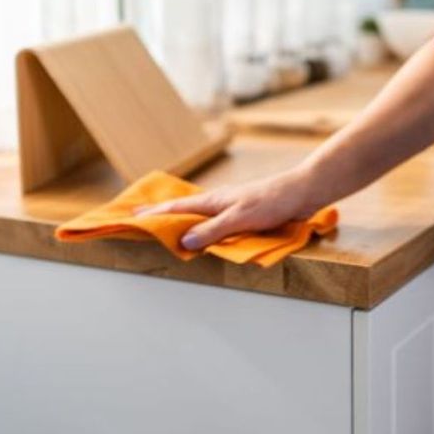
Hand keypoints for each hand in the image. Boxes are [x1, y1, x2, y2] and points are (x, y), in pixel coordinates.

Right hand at [134, 167, 322, 250]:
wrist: (302, 191)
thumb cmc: (273, 200)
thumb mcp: (241, 217)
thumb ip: (214, 230)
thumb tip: (184, 242)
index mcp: (214, 201)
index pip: (176, 209)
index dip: (154, 214)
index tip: (130, 217)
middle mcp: (219, 202)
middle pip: (183, 209)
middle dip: (160, 213)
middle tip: (137, 216)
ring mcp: (231, 206)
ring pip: (198, 214)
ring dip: (180, 218)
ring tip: (163, 223)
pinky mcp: (244, 213)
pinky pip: (214, 220)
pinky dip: (201, 224)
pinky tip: (203, 229)